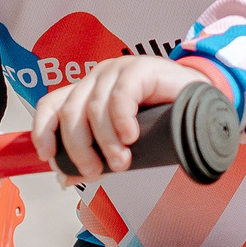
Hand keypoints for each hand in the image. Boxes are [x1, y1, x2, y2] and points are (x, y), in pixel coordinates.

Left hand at [30, 56, 206, 176]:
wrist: (202, 105)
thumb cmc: (160, 123)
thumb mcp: (120, 142)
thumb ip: (95, 156)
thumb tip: (63, 177)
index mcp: (85, 94)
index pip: (50, 106)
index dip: (43, 131)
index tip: (49, 157)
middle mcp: (96, 79)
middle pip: (70, 113)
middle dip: (79, 148)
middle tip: (94, 171)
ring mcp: (117, 71)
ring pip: (94, 108)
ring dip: (105, 142)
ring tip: (122, 162)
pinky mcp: (140, 69)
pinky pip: (120, 96)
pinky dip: (121, 121)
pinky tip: (131, 137)